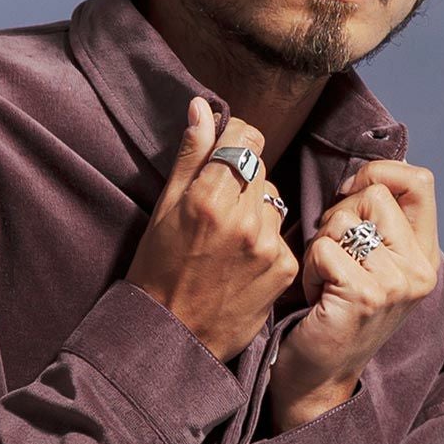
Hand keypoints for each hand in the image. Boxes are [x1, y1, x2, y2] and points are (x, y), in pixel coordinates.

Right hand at [125, 96, 299, 364]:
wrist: (173, 337)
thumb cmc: (158, 272)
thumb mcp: (163, 210)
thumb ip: (189, 156)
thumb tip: (202, 106)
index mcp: (208, 196)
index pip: (246, 137)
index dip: (234, 142)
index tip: (222, 158)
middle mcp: (244, 217)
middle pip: (261, 168)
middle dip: (242, 179)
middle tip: (217, 211)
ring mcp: (268, 244)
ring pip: (274, 200)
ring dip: (257, 211)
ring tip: (230, 240)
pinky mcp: (285, 268)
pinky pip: (282, 235)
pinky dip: (267, 243)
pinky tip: (243, 263)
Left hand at [268, 159, 440, 423]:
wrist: (319, 378)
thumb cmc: (333, 314)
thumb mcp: (370, 264)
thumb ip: (378, 222)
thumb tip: (365, 172)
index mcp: (425, 256)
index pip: (420, 180)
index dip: (377, 174)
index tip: (348, 196)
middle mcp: (420, 269)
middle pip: (375, 194)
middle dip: (338, 215)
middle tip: (332, 258)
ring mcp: (396, 284)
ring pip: (343, 220)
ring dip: (320, 247)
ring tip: (325, 283)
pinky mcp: (365, 296)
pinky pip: (323, 249)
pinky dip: (310, 269)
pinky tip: (316, 297)